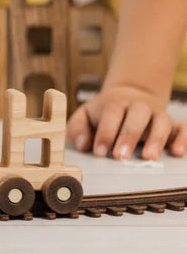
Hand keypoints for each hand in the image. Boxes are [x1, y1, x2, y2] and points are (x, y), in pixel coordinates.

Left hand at [67, 84, 186, 159]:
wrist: (129, 96)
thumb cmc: (103, 113)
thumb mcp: (84, 116)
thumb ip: (77, 129)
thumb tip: (83, 145)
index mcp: (115, 104)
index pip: (112, 113)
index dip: (106, 132)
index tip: (100, 152)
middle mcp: (138, 107)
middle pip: (137, 115)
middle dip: (129, 136)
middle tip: (120, 156)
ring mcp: (157, 115)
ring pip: (161, 121)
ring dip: (156, 138)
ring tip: (149, 157)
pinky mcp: (172, 125)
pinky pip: (182, 129)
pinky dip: (182, 139)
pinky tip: (177, 152)